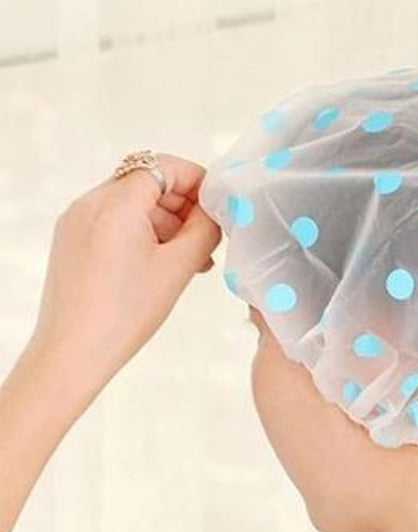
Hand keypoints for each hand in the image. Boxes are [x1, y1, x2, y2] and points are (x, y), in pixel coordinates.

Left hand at [31, 152, 221, 392]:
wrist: (73, 352)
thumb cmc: (126, 313)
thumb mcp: (178, 268)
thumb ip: (204, 230)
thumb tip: (217, 210)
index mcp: (116, 203)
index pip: (162, 166)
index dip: (196, 180)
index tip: (218, 206)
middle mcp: (90, 203)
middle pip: (146, 183)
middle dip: (182, 205)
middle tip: (209, 239)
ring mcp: (77, 222)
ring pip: (132, 205)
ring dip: (165, 223)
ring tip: (190, 260)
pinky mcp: (72, 241)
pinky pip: (114, 223)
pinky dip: (143, 234)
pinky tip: (161, 265)